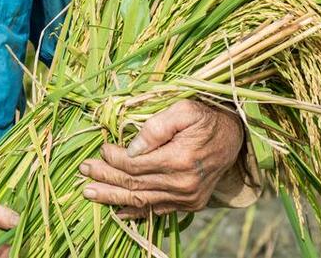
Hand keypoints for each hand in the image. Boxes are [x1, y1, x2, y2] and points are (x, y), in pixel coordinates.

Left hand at [79, 99, 243, 217]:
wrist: (236, 137)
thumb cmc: (207, 118)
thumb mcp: (184, 110)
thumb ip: (156, 127)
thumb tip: (131, 146)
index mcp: (180, 160)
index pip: (134, 164)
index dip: (113, 158)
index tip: (100, 148)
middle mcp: (183, 184)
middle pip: (134, 184)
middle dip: (105, 178)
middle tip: (83, 172)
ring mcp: (187, 198)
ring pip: (142, 200)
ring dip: (113, 197)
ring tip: (90, 193)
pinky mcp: (190, 204)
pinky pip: (158, 210)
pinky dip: (136, 211)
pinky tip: (117, 210)